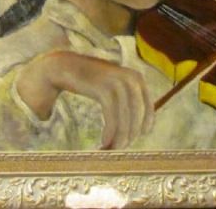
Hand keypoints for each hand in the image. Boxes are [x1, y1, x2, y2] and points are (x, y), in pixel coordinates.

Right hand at [16, 50, 153, 149]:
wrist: (66, 66)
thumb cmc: (90, 81)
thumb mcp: (113, 86)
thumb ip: (126, 101)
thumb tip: (137, 130)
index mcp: (136, 78)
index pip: (149, 108)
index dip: (144, 126)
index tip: (136, 139)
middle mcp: (130, 79)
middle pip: (137, 116)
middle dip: (130, 135)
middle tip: (119, 149)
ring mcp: (117, 83)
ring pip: (125, 118)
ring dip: (119, 138)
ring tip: (110, 149)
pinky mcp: (103, 89)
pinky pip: (112, 117)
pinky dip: (110, 132)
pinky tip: (104, 142)